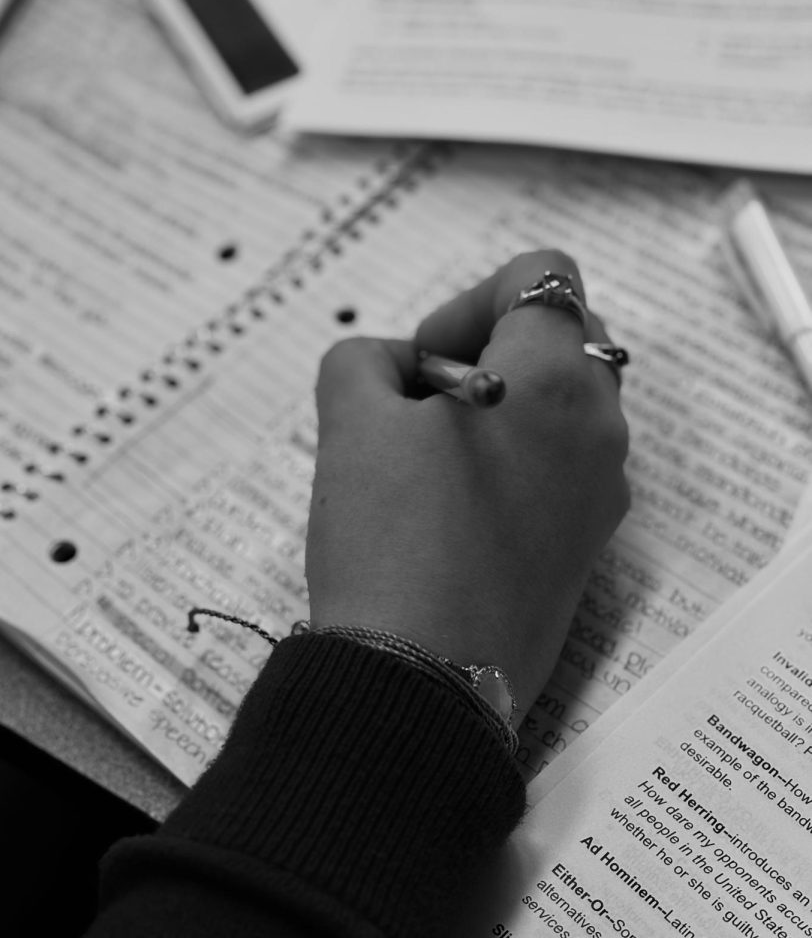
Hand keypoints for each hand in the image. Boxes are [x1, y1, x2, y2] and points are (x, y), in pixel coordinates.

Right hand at [305, 250, 629, 721]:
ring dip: (499, 404)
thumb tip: (395, 369)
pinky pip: (562, 466)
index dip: (472, 295)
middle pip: (560, 336)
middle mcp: (602, 425)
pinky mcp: (590, 546)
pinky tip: (452, 509)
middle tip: (422, 401)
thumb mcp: (350, 420)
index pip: (543, 273)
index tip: (423, 360)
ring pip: (561, 404)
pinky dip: (515, 459)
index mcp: (557, 376)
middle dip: (488, 347)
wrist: (422, 683)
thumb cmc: (389, 535)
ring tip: (428, 459)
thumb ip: (365, 359)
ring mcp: (604, 491)